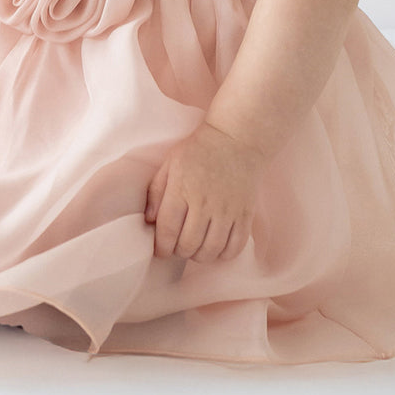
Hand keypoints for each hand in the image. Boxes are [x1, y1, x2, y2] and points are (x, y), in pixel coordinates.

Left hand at [144, 121, 265, 262]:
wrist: (236, 139)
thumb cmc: (199, 150)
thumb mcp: (170, 164)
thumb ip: (156, 192)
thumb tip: (149, 220)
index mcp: (182, 189)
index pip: (167, 230)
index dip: (162, 247)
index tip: (161, 250)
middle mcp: (204, 203)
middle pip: (188, 245)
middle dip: (179, 251)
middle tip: (178, 246)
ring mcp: (227, 210)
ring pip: (210, 250)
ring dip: (199, 255)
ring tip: (196, 247)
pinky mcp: (245, 214)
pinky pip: (235, 247)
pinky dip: (223, 254)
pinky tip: (216, 246)